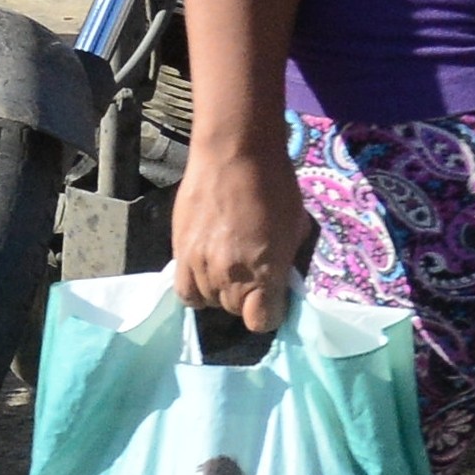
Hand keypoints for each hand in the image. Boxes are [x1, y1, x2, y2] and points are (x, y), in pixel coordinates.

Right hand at [172, 135, 314, 334]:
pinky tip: (207, 272)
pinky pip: (185, 290)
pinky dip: (197, 288)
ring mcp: (199, 267)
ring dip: (221, 293)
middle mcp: (229, 276)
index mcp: (263, 270)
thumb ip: (285, 261)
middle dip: (248, 299)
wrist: (233, 154)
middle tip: (255, 276)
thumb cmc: (275, 185)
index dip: (271, 314)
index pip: (262, 320)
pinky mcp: (178, 254)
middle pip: (235, 310)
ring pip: (209, 302)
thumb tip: (279, 281)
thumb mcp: (296, 226)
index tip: (275, 302)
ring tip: (231, 271)